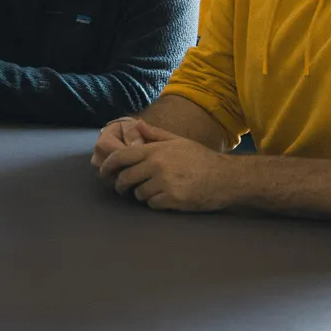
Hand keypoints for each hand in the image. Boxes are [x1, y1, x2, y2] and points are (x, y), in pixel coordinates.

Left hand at [98, 120, 235, 211]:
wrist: (227, 177)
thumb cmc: (202, 159)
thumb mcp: (178, 141)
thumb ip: (155, 135)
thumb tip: (136, 125)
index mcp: (156, 150)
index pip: (122, 156)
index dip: (108, 165)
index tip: (103, 172)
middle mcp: (157, 166)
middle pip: (126, 178)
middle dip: (121, 185)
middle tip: (124, 189)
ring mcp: (164, 183)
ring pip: (139, 193)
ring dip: (142, 195)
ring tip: (154, 191)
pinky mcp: (173, 199)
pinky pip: (152, 204)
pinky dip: (155, 203)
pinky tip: (165, 198)